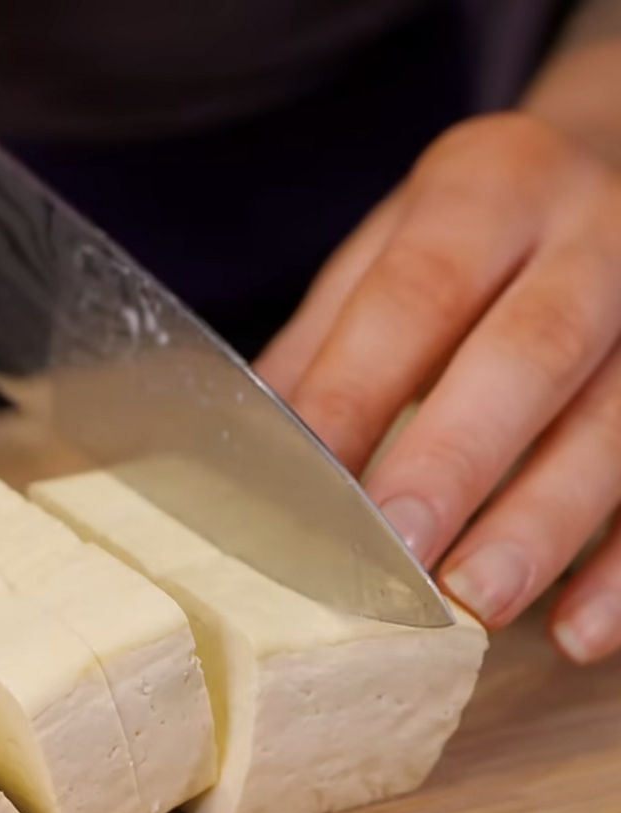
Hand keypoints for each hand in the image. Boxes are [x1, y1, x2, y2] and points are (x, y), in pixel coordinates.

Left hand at [258, 109, 620, 663]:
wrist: (618, 165)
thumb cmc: (474, 232)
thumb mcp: (391, 249)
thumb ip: (326, 345)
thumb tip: (243, 460)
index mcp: (490, 188)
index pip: (417, 294)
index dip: (358, 393)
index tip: (304, 490)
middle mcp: (593, 234)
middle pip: (532, 351)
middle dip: (459, 459)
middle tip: (397, 554)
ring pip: (620, 421)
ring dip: (545, 523)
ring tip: (478, 604)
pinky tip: (577, 632)